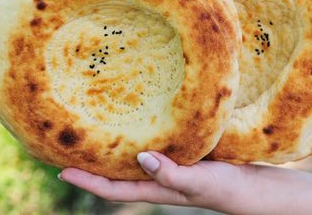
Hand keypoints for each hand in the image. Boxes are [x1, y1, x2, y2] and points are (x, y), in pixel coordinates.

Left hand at [59, 151, 273, 213]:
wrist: (250, 185)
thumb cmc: (225, 187)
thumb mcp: (197, 181)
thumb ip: (170, 173)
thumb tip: (140, 157)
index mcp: (155, 188)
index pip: (112, 189)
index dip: (86, 182)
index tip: (62, 171)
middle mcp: (155, 178)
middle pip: (116, 174)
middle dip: (93, 165)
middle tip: (71, 147)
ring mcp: (167, 167)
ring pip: (131, 159)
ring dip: (112, 150)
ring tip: (95, 132)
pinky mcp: (180, 154)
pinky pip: (151, 146)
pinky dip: (137, 137)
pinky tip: (136, 121)